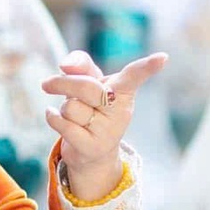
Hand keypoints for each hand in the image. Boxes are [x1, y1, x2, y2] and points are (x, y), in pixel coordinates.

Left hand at [41, 50, 167, 200]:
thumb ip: (81, 67)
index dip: (146, 67)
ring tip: (72, 115)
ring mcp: (109, 131)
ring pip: (71, 107)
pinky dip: (52, 118)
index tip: (162, 58)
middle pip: (86, 88)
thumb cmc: (90, 109)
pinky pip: (62, 124)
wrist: (90, 151)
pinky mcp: (92, 147)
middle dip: (62, 84)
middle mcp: (120, 111)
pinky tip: (55, 117)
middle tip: (47, 84)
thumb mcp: (88, 85)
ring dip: (62, 108)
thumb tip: (66, 63)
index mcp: (122, 91)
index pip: (133, 76)